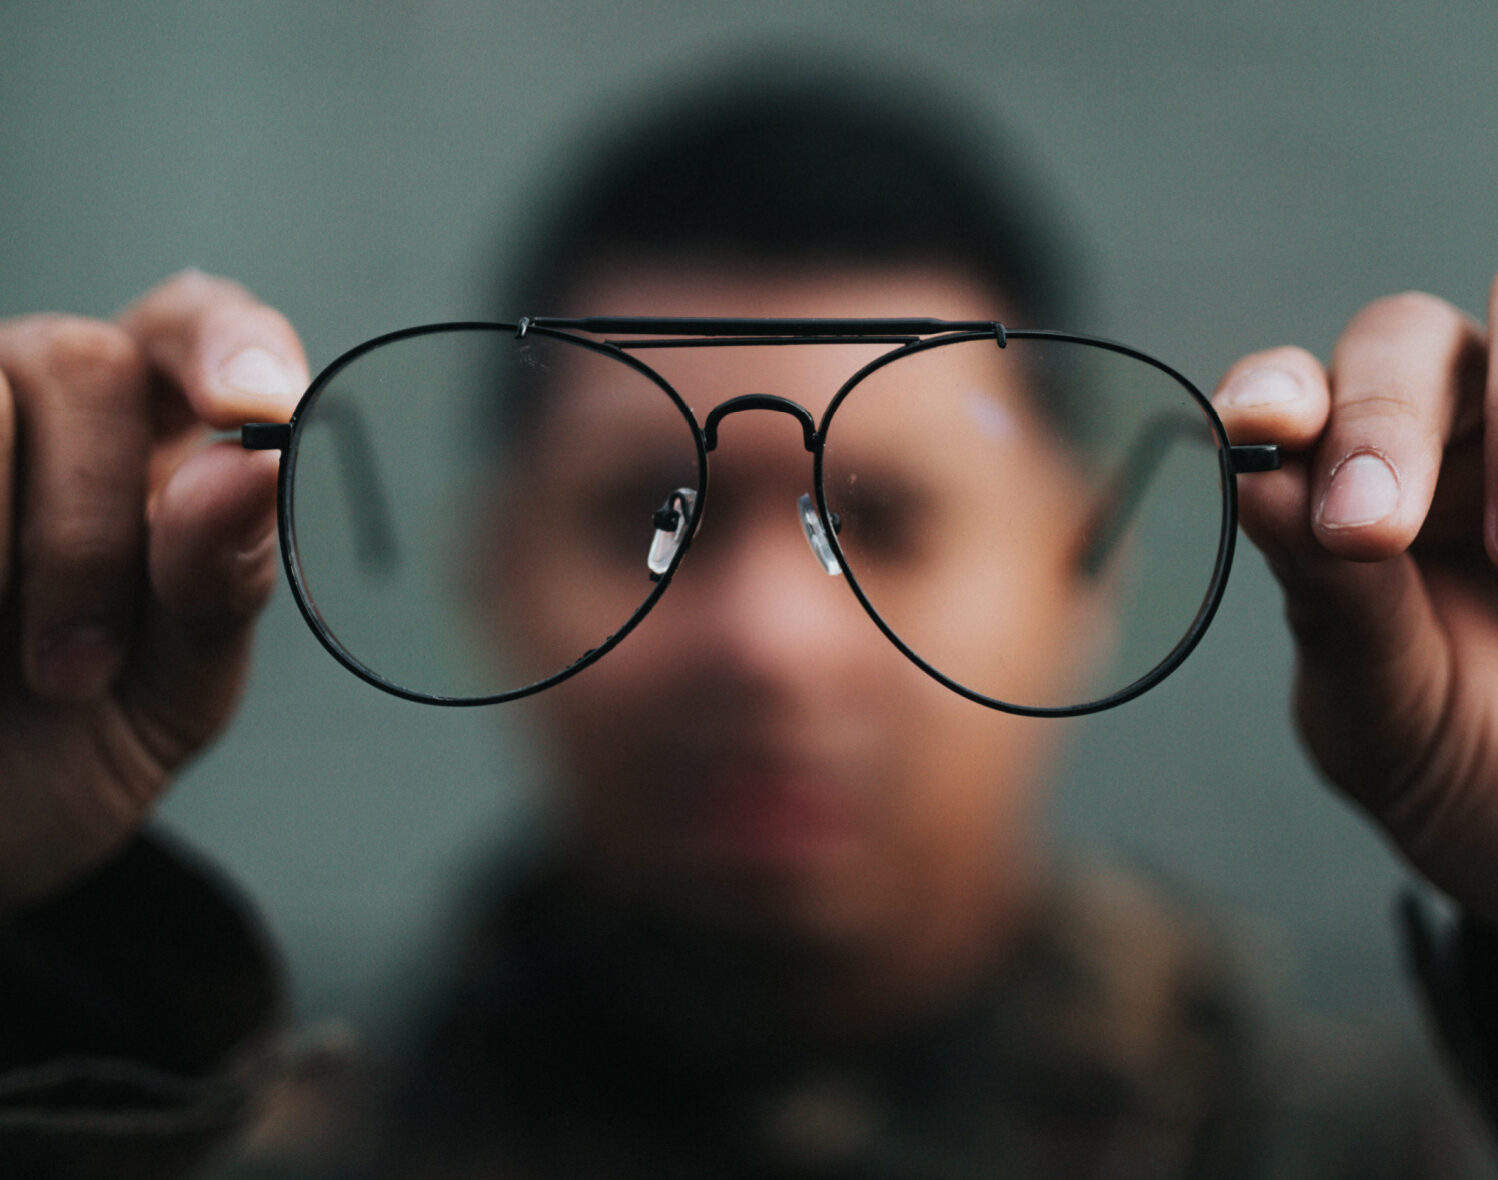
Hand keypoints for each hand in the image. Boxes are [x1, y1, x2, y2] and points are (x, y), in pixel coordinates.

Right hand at [0, 271, 305, 911]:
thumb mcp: (168, 694)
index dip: (226, 343)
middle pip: (83, 361)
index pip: (196, 327)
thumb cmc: (62, 757)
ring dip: (11, 544)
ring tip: (14, 674)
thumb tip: (250, 470)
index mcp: (150, 449)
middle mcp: (35, 411)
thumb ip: (216, 585)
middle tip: (76, 670)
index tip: (252, 410)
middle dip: (90, 524)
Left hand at [1214, 284, 1497, 919]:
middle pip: (1407, 336)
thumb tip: (1252, 476)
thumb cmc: (1439, 744)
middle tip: (1371, 531)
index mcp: (1338, 480)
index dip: (1277, 385)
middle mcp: (1441, 434)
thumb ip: (1330, 593)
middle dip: (1385, 417)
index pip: (1296, 390)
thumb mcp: (1376, 690)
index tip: (1263, 426)